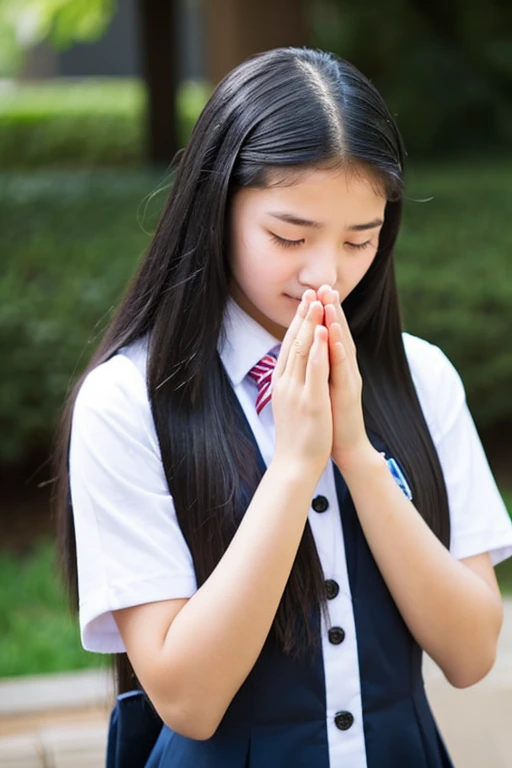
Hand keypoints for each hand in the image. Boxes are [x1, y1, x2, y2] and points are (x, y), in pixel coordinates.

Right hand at [272, 291, 332, 477]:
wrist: (294, 465)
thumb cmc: (296, 437)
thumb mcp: (290, 404)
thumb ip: (291, 384)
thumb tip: (291, 370)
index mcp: (282, 383)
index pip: (288, 346)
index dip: (297, 322)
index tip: (306, 302)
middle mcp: (286, 383)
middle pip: (293, 342)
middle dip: (303, 315)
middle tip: (310, 291)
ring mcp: (297, 391)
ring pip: (302, 350)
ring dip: (310, 323)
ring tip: (317, 301)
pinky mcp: (310, 401)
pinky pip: (314, 370)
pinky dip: (317, 348)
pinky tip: (323, 331)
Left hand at [317, 285, 371, 468]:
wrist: (345, 447)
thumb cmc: (331, 418)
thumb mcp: (321, 387)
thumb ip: (319, 368)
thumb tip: (310, 351)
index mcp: (334, 368)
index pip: (328, 336)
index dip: (322, 314)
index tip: (314, 292)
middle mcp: (343, 370)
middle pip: (338, 335)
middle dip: (332, 310)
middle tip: (326, 286)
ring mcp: (348, 381)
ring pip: (343, 348)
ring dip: (338, 324)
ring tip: (331, 303)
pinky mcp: (349, 395)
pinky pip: (343, 370)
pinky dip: (339, 352)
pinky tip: (335, 338)